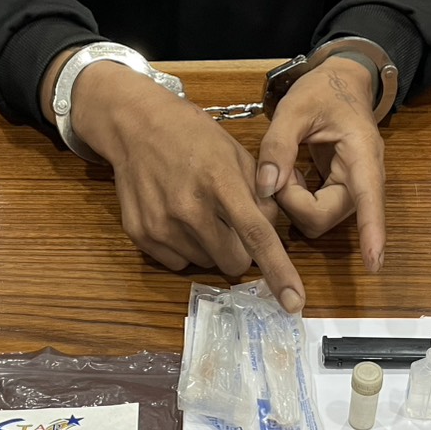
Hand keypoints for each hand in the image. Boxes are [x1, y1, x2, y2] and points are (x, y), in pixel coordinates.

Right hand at [71, 62, 306, 312]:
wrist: (136, 127)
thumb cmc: (193, 137)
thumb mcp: (236, 154)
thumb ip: (260, 194)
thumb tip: (270, 231)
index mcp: (220, 182)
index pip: (256, 235)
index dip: (279, 271)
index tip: (295, 303)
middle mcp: (189, 209)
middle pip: (233, 262)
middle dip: (240, 250)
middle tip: (228, 223)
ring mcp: (162, 225)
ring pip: (206, 263)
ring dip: (210, 246)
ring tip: (197, 211)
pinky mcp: (141, 236)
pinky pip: (178, 263)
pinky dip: (184, 248)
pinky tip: (175, 217)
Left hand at [259, 57, 385, 273]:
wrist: (341, 83)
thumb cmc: (322, 91)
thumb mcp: (294, 108)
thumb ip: (278, 145)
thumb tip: (266, 187)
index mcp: (362, 154)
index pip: (369, 198)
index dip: (371, 231)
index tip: (374, 263)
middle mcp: (362, 179)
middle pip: (325, 216)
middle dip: (293, 201)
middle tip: (280, 169)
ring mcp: (351, 190)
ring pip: (316, 218)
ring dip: (293, 200)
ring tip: (288, 167)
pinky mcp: (338, 194)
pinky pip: (313, 211)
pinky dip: (295, 197)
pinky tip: (293, 174)